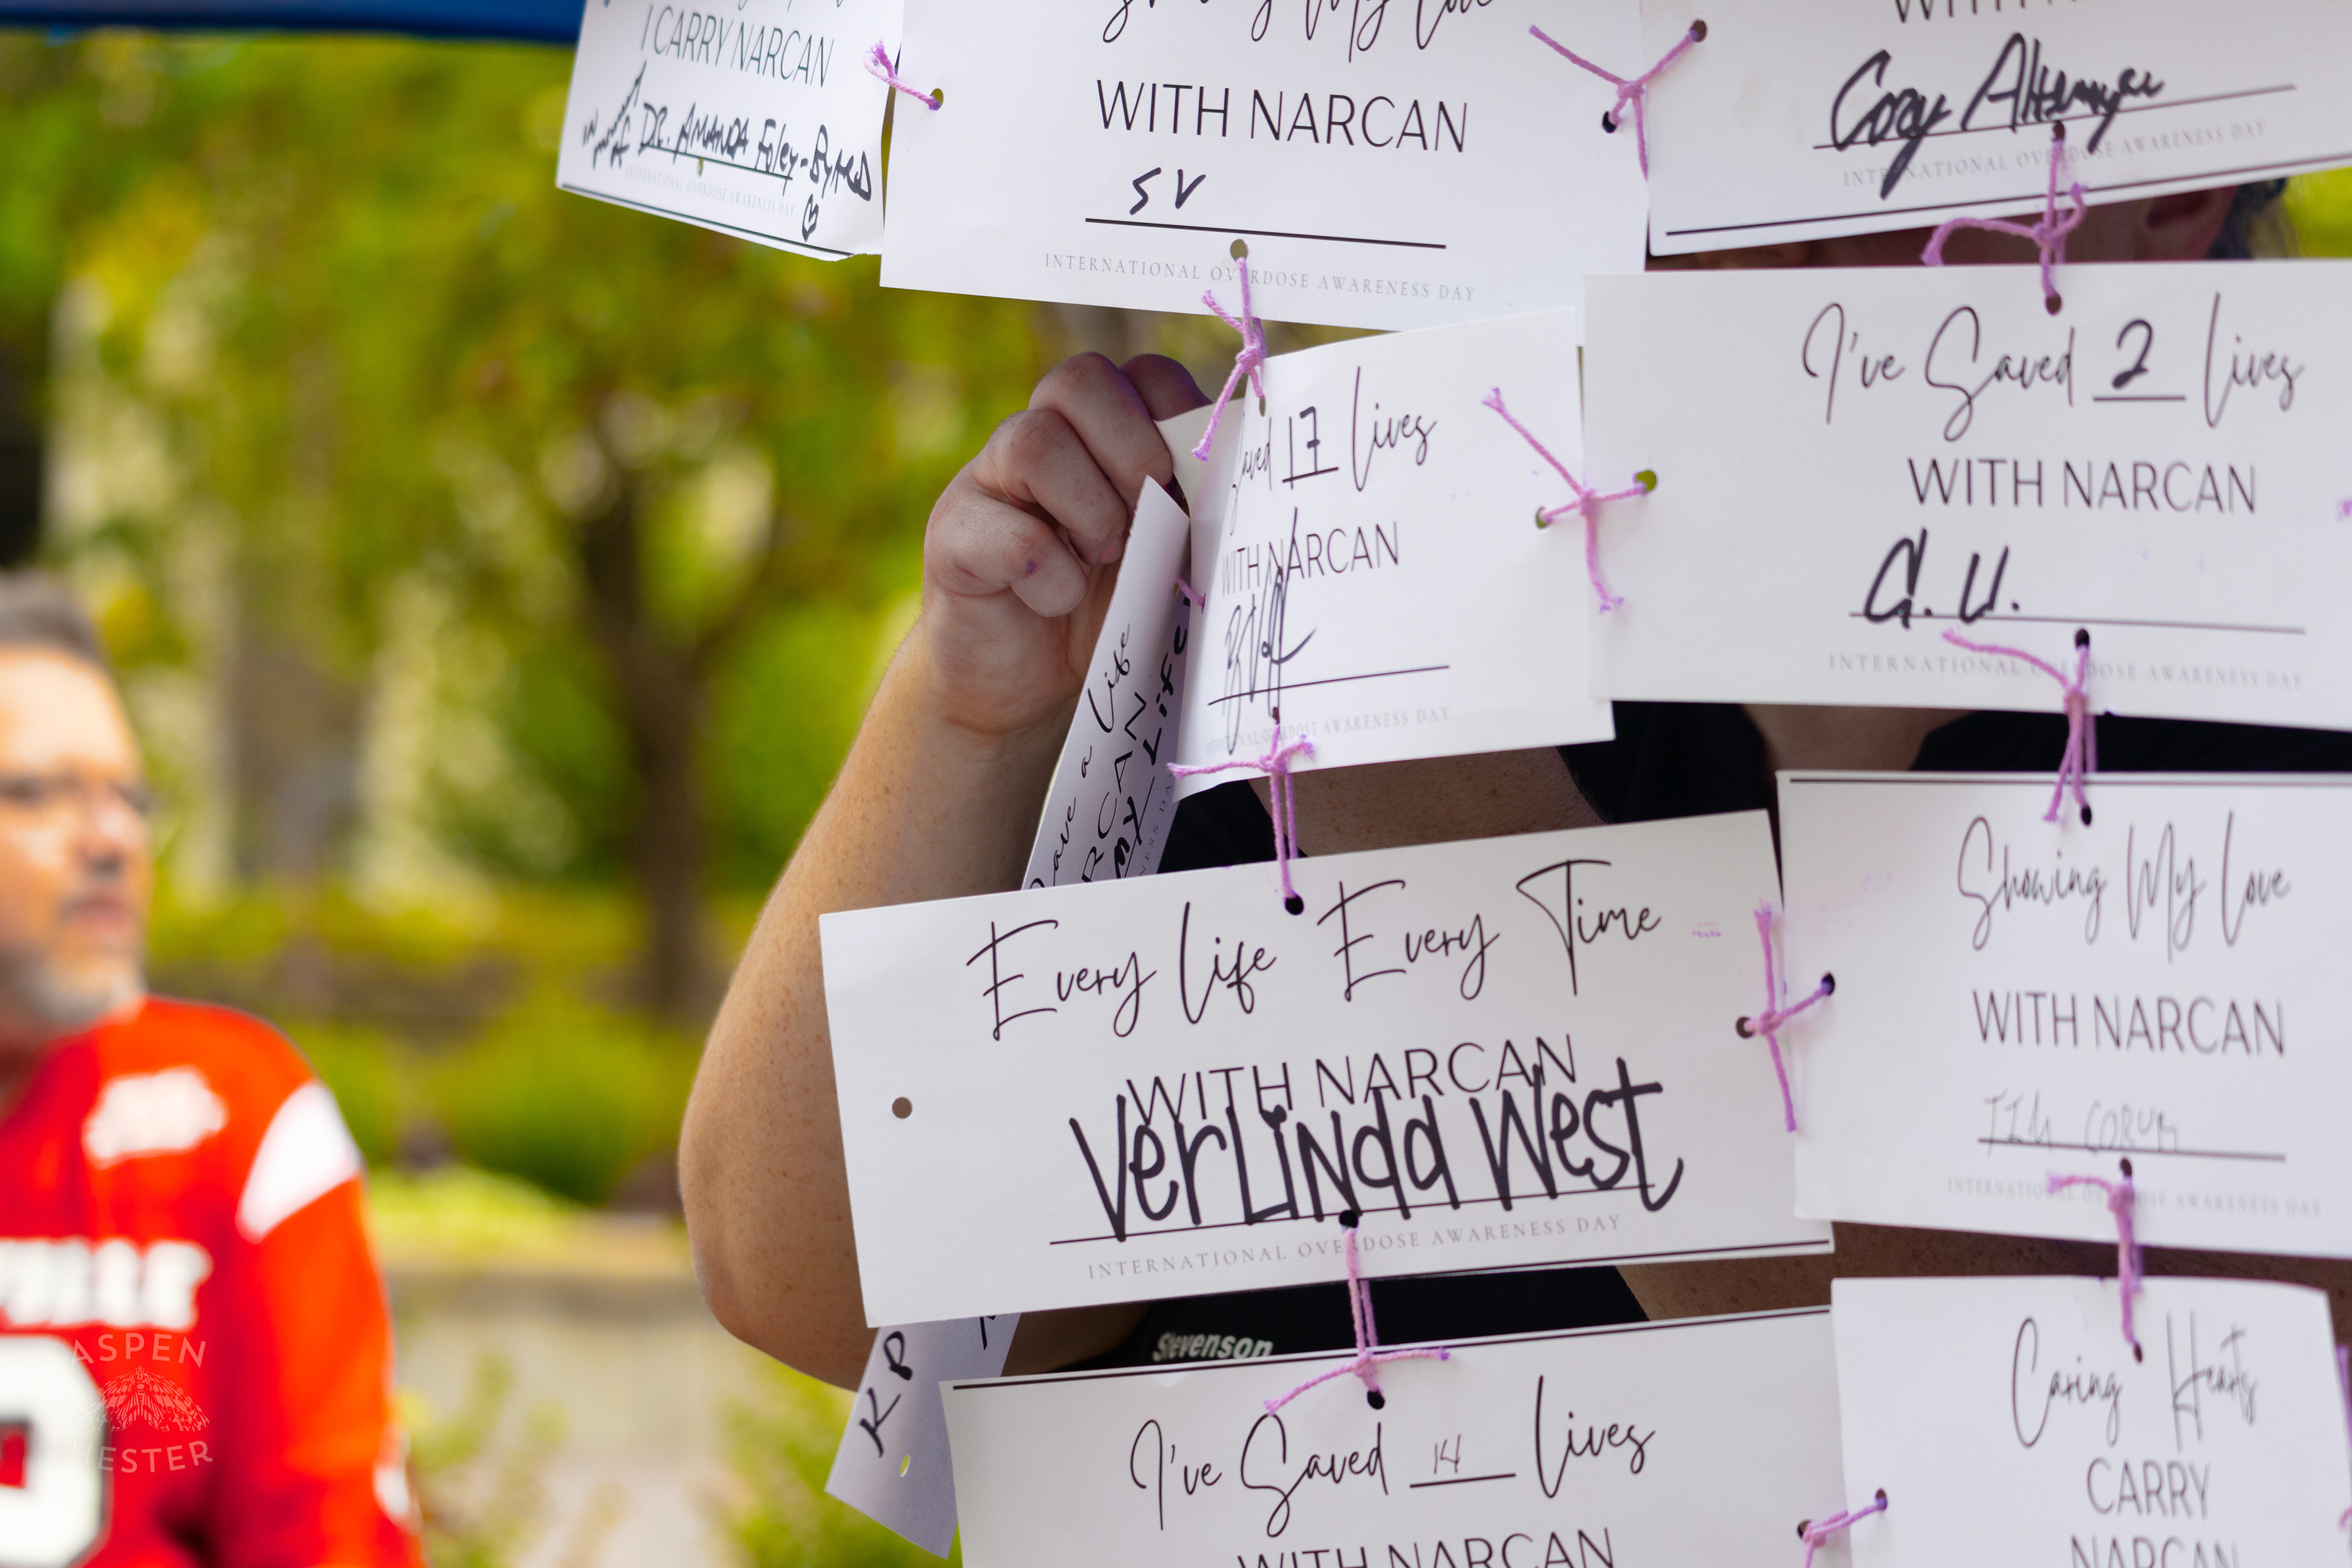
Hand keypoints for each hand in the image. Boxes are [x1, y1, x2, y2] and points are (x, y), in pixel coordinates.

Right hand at [910, 352, 1206, 738]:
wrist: (1030, 687)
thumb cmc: (1109, 609)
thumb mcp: (1168, 554)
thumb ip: (1196, 508)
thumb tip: (1242, 472)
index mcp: (1102, 434)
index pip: (1145, 375)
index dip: (1179, 419)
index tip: (1195, 487)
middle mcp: (1041, 439)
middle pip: (1079, 379)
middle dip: (1132, 448)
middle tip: (1148, 515)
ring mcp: (989, 481)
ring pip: (1033, 441)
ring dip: (1090, 511)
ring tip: (1101, 560)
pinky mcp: (953, 535)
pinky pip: (1006, 533)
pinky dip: (1050, 577)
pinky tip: (1056, 600)